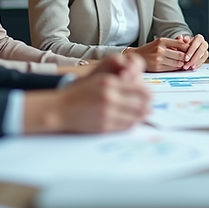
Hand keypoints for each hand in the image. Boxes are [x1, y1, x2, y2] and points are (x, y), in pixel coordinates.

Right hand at [24, 53, 150, 132]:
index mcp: (110, 83)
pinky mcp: (104, 126)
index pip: (141, 90)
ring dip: (140, 117)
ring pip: (135, 117)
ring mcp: (107, 113)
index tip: (149, 98)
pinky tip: (128, 122)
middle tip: (148, 109)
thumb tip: (143, 94)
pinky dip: (130, 124)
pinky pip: (125, 126)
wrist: (59, 109)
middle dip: (147, 107)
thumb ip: (120, 84)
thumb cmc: (78, 94)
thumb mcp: (99, 80)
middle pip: (142, 105)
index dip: (148, 96)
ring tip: (140, 116)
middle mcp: (110, 97)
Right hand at [128, 37, 188, 71]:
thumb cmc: (150, 49)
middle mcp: (160, 49)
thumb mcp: (160, 42)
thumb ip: (173, 42)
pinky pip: (172, 69)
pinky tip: (178, 67)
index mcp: (162, 41)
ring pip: (177, 63)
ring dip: (182, 64)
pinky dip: (176, 68)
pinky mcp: (157, 67)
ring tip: (184, 63)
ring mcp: (158, 59)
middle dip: (187, 58)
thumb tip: (186, 41)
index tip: (191, 50)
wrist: (136, 56)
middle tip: (190, 59)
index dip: (188, 48)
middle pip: (180, 55)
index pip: (180, 44)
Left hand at [176, 34, 208, 69]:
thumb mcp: (181, 42)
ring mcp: (205, 50)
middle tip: (187, 64)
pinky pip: (203, 61)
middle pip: (201, 50)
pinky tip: (192, 68)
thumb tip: (181, 38)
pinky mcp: (205, 56)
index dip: (191, 51)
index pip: (197, 43)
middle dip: (194, 58)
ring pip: (203, 56)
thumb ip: (181, 40)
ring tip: (189, 67)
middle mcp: (204, 43)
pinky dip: (197, 65)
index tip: (185, 58)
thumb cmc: (184, 44)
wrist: (186, 48)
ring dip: (196, 63)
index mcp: (199, 38)